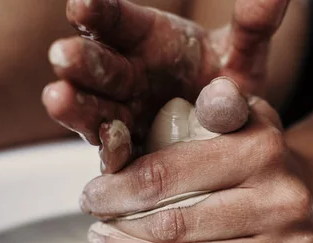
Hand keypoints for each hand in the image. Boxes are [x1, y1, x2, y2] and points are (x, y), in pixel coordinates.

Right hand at [41, 0, 290, 172]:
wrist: (234, 137)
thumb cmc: (229, 85)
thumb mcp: (243, 56)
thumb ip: (253, 27)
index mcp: (146, 40)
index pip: (116, 21)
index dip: (98, 12)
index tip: (82, 4)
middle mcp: (127, 77)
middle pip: (98, 65)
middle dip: (82, 60)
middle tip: (64, 56)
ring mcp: (123, 117)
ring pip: (93, 109)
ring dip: (76, 105)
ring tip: (59, 98)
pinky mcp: (129, 156)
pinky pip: (115, 153)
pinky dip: (112, 148)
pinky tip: (111, 142)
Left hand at [81, 80, 312, 242]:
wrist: (307, 194)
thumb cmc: (252, 158)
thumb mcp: (240, 119)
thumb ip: (219, 105)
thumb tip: (213, 93)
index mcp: (262, 149)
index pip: (168, 174)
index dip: (118, 190)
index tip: (92, 197)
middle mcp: (284, 199)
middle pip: (176, 225)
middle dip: (122, 228)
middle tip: (97, 228)